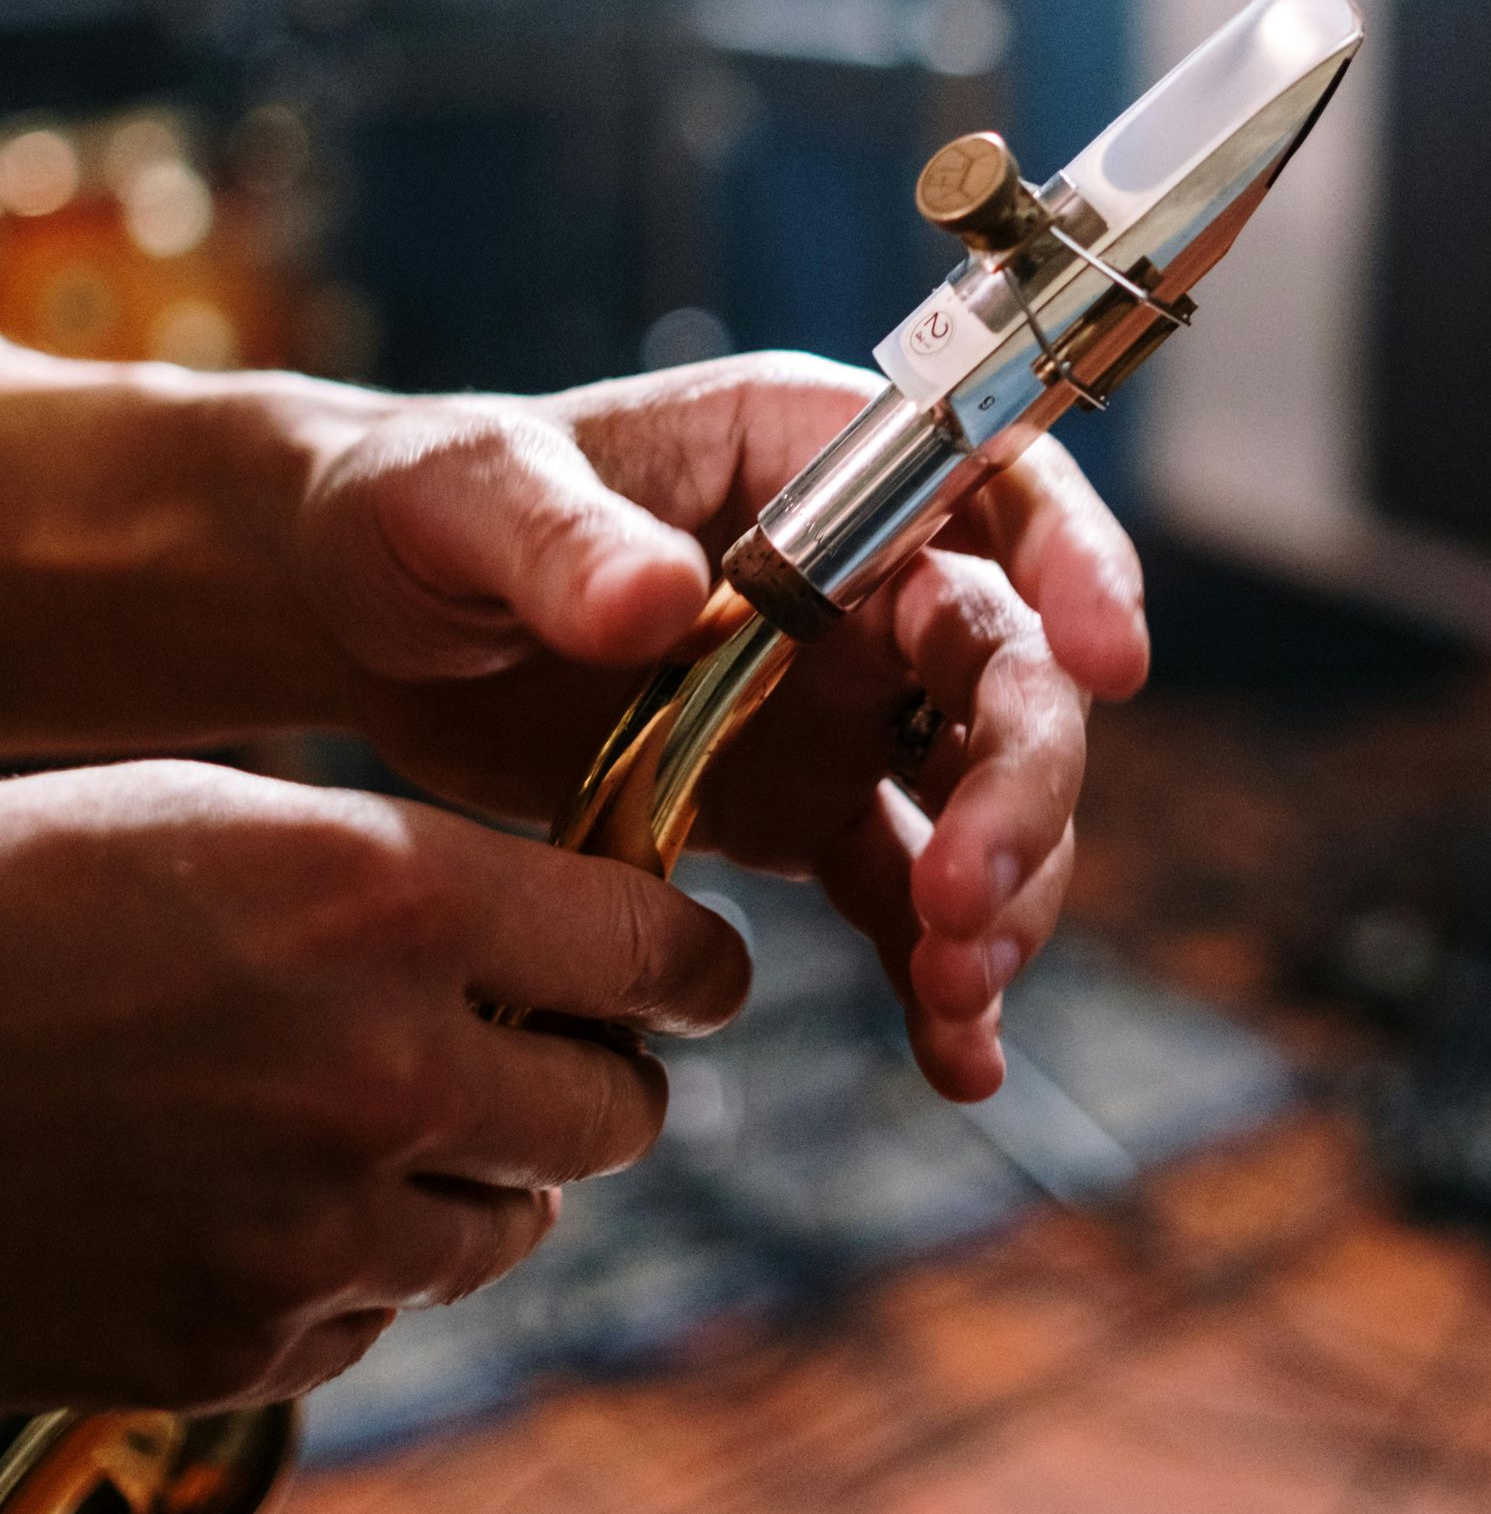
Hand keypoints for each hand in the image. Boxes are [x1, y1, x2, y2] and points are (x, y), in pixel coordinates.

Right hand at [0, 760, 746, 1409]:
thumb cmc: (29, 902)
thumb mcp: (234, 820)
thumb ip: (426, 879)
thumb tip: (585, 938)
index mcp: (390, 898)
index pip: (656, 955)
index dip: (689, 965)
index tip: (687, 973)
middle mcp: (383, 1071)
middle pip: (619, 1111)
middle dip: (597, 1075)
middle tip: (544, 1048)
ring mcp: (318, 1228)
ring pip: (515, 1224)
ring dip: (483, 1174)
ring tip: (376, 1116)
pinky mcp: (245, 1344)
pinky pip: (384, 1307)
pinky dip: (360, 1260)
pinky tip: (262, 1191)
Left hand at [299, 356, 1149, 1100]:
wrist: (359, 613)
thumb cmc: (414, 503)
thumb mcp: (465, 495)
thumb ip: (558, 538)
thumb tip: (665, 600)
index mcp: (810, 454)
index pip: (994, 482)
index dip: (1074, 564)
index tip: (1108, 664)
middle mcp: (861, 573)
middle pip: (1011, 667)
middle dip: (1022, 786)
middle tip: (965, 902)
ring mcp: (844, 695)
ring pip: (982, 795)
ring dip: (1001, 895)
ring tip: (950, 993)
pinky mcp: (802, 803)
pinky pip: (903, 890)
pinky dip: (939, 976)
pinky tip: (956, 1060)